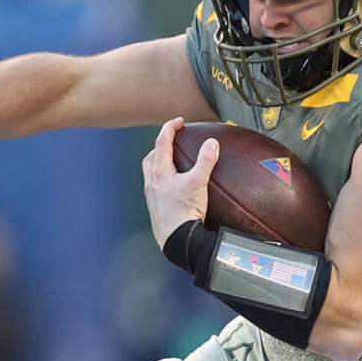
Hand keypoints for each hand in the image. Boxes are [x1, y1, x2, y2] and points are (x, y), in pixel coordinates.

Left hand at [143, 118, 214, 248]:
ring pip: (150, 171)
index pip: (162, 142)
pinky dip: (162, 179)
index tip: (180, 121)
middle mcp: (152, 182)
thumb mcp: (198, 183)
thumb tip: (211, 143)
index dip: (170, 128)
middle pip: (151, 156)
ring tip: (172, 162)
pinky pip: (154, 186)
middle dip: (161, 144)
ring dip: (158, 162)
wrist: (176, 239)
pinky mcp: (155, 207)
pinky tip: (173, 185)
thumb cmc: (184, 212)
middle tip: (174, 140)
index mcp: (159, 172)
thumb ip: (205, 161)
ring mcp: (151, 195)